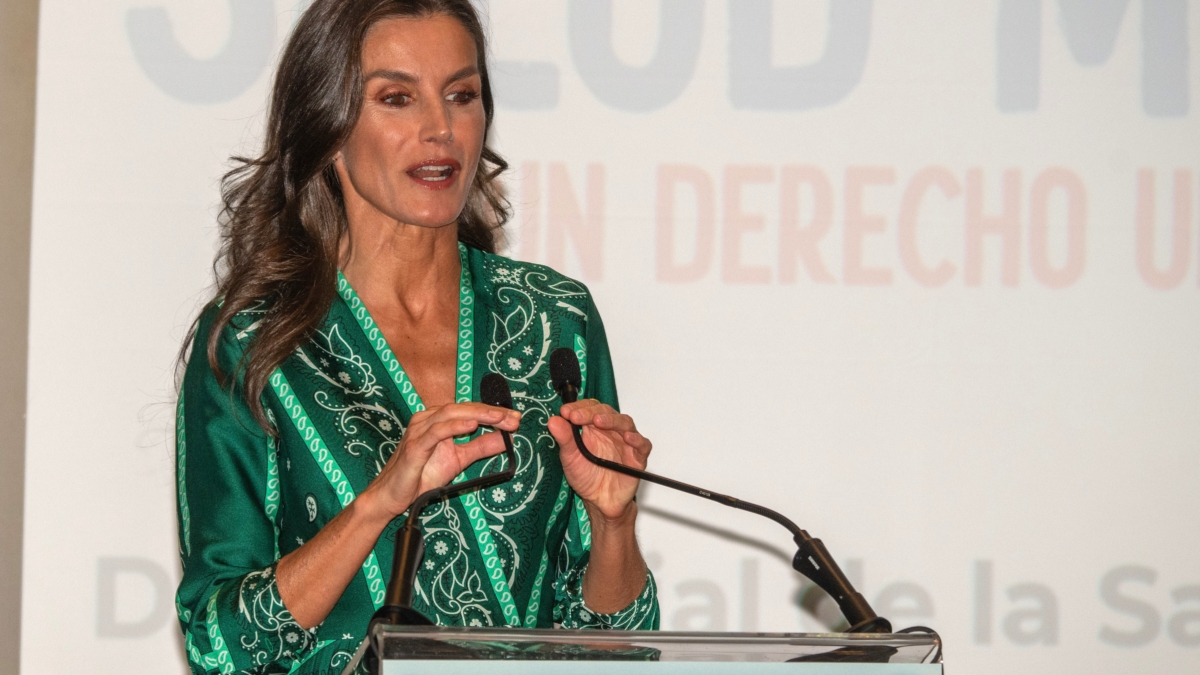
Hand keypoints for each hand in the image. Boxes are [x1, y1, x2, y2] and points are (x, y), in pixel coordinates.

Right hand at [361, 403, 520, 521]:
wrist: (392, 497)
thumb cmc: (421, 476)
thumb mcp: (458, 460)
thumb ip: (480, 448)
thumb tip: (506, 439)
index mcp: (437, 420)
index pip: (469, 410)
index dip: (493, 412)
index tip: (516, 418)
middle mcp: (427, 419)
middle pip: (463, 408)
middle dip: (491, 412)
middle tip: (513, 418)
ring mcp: (419, 430)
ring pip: (451, 414)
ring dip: (478, 415)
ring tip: (500, 418)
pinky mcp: (414, 445)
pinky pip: (436, 431)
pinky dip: (455, 426)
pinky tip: (472, 426)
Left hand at [549, 400, 651, 522]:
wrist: (600, 501)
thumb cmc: (586, 477)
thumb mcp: (570, 458)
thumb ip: (564, 439)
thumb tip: (553, 420)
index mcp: (594, 428)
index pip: (589, 408)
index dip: (578, 407)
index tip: (565, 412)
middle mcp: (611, 431)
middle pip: (606, 412)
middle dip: (591, 412)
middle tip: (577, 417)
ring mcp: (626, 443)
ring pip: (625, 423)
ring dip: (612, 420)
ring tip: (598, 422)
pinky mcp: (638, 457)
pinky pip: (643, 445)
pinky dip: (637, 440)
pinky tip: (628, 438)